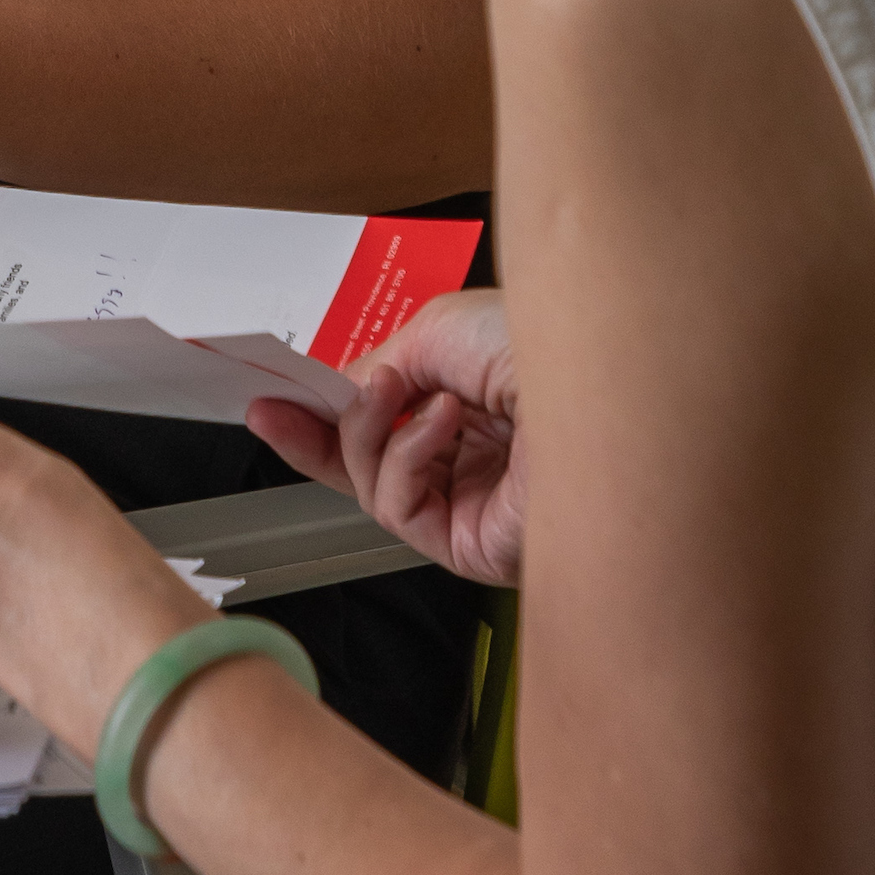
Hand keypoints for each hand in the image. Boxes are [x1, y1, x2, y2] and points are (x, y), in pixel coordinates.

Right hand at [249, 288, 524, 584]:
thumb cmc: (546, 348)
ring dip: (370, 432)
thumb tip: (343, 391)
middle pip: (368, 464)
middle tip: (270, 413)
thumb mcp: (440, 330)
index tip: (273, 396)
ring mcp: (473, 502)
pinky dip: (404, 459)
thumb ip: (378, 364)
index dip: (325, 409)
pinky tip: (440, 425)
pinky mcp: (474, 544)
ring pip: (374, 488)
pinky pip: (401, 510)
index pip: (385, 418)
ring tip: (400, 391)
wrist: (604, 390)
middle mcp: (473, 457)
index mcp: (473, 403)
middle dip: (314, 438)